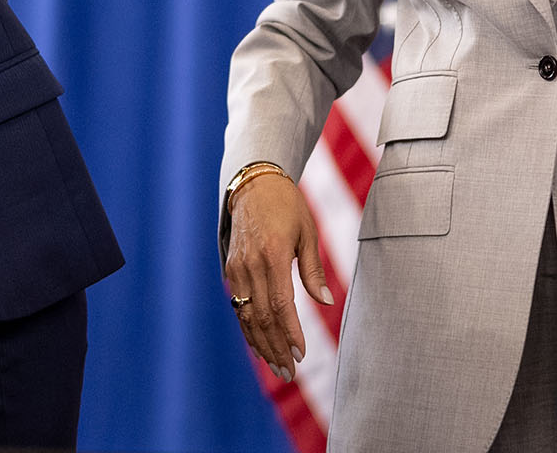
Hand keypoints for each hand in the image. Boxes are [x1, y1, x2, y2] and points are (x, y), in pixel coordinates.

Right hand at [223, 174, 334, 382]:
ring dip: (261, 344)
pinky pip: (239, 306)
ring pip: (247, 316)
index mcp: (272, 255)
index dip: (290, 333)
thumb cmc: (287, 206)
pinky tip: (260, 346)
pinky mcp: (231, 270)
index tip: (301, 354)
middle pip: (262, 317)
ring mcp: (237, 268)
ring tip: (277, 367)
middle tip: (290, 372)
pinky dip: (249, 329)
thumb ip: (313, 269)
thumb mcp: (307, 231)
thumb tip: (326, 302)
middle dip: (276, 348)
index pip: (280, 304)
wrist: (253, 185)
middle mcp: (250, 265)